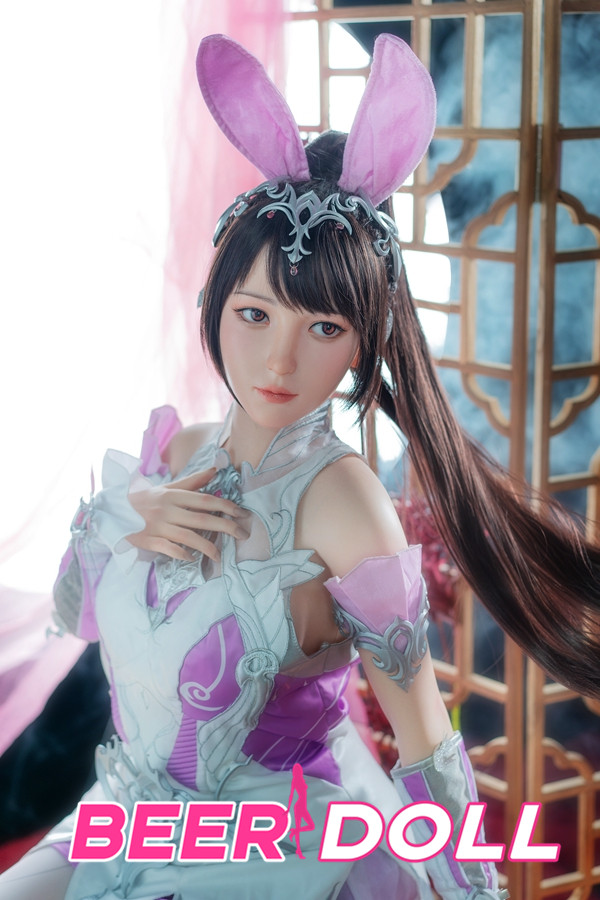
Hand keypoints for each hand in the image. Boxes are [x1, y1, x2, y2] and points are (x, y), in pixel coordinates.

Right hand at [126, 469, 246, 561]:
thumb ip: (193, 481)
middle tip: (243, 534)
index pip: (205, 499)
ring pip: (189, 537)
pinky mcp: (148, 540)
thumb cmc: (145, 499)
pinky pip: (169, 549)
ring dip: (208, 547)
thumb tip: (216, 469)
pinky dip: (182, 554)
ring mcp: (158, 525)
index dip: (225, 505)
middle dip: (226, 526)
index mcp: (173, 495)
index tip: (241, 513)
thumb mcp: (167, 487)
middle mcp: (168, 509)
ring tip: (220, 555)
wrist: (113, 510)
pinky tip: (193, 558)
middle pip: (202, 519)